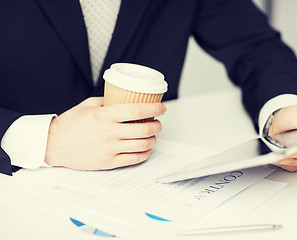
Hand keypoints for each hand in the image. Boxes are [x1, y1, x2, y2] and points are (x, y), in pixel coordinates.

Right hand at [44, 97, 165, 169]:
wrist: (54, 145)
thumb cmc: (71, 124)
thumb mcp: (88, 106)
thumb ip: (108, 101)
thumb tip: (126, 99)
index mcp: (104, 115)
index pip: (137, 111)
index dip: (154, 109)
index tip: (162, 107)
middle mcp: (109, 132)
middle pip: (144, 129)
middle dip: (157, 125)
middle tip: (158, 123)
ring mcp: (109, 149)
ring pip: (142, 145)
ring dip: (153, 139)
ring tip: (152, 135)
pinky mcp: (108, 162)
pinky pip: (134, 159)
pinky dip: (144, 153)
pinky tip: (144, 149)